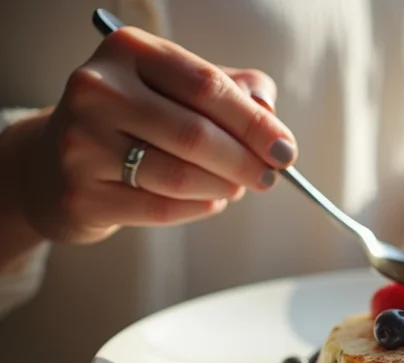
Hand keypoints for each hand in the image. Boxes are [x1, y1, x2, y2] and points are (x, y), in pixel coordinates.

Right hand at [2, 26, 296, 243]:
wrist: (56, 162)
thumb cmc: (136, 119)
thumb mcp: (179, 88)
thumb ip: (234, 90)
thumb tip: (269, 114)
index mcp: (129, 52)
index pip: (208, 87)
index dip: (256, 123)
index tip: (284, 149)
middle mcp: (98, 91)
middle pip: (197, 134)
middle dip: (246, 162)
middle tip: (268, 177)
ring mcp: (83, 144)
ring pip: (182, 175)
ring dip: (225, 187)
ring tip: (237, 188)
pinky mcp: (82, 194)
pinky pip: (162, 208)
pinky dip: (199, 208)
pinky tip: (210, 201)